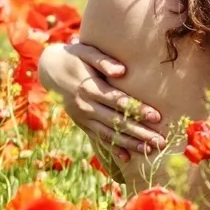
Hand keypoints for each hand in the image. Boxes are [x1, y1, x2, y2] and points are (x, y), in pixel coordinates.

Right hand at [38, 40, 164, 161]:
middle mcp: (86, 106)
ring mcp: (83, 117)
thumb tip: (122, 71)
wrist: (49, 70)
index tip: (156, 116)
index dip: (137, 109)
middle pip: (117, 122)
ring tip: (151, 150)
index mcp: (89, 88)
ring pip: (109, 133)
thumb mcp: (86, 52)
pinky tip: (126, 158)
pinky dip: (112, 148)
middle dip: (140, 132)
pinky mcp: (81, 123)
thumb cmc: (74, 57)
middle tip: (160, 141)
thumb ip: (103, 60)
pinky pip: (98, 138)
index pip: (118, 101)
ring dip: (130, 143)